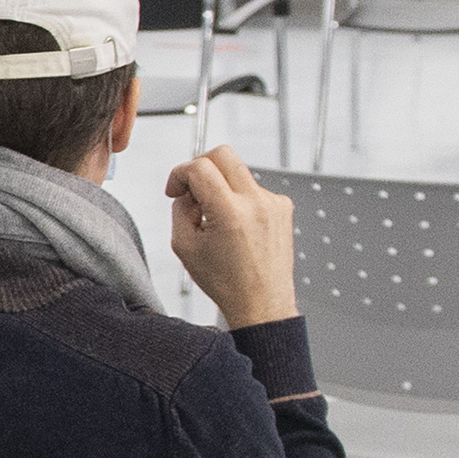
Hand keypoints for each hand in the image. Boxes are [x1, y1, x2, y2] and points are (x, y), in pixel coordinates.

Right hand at [163, 145, 299, 328]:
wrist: (262, 303)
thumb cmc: (227, 283)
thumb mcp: (185, 247)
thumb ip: (180, 210)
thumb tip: (186, 191)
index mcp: (230, 212)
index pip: (200, 167)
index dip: (179, 174)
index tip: (175, 189)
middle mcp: (256, 203)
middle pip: (223, 154)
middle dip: (200, 165)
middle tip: (192, 187)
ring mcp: (273, 203)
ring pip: (238, 172)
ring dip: (220, 185)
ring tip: (214, 216)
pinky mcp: (283, 207)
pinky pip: (253, 189)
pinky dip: (239, 199)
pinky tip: (235, 225)